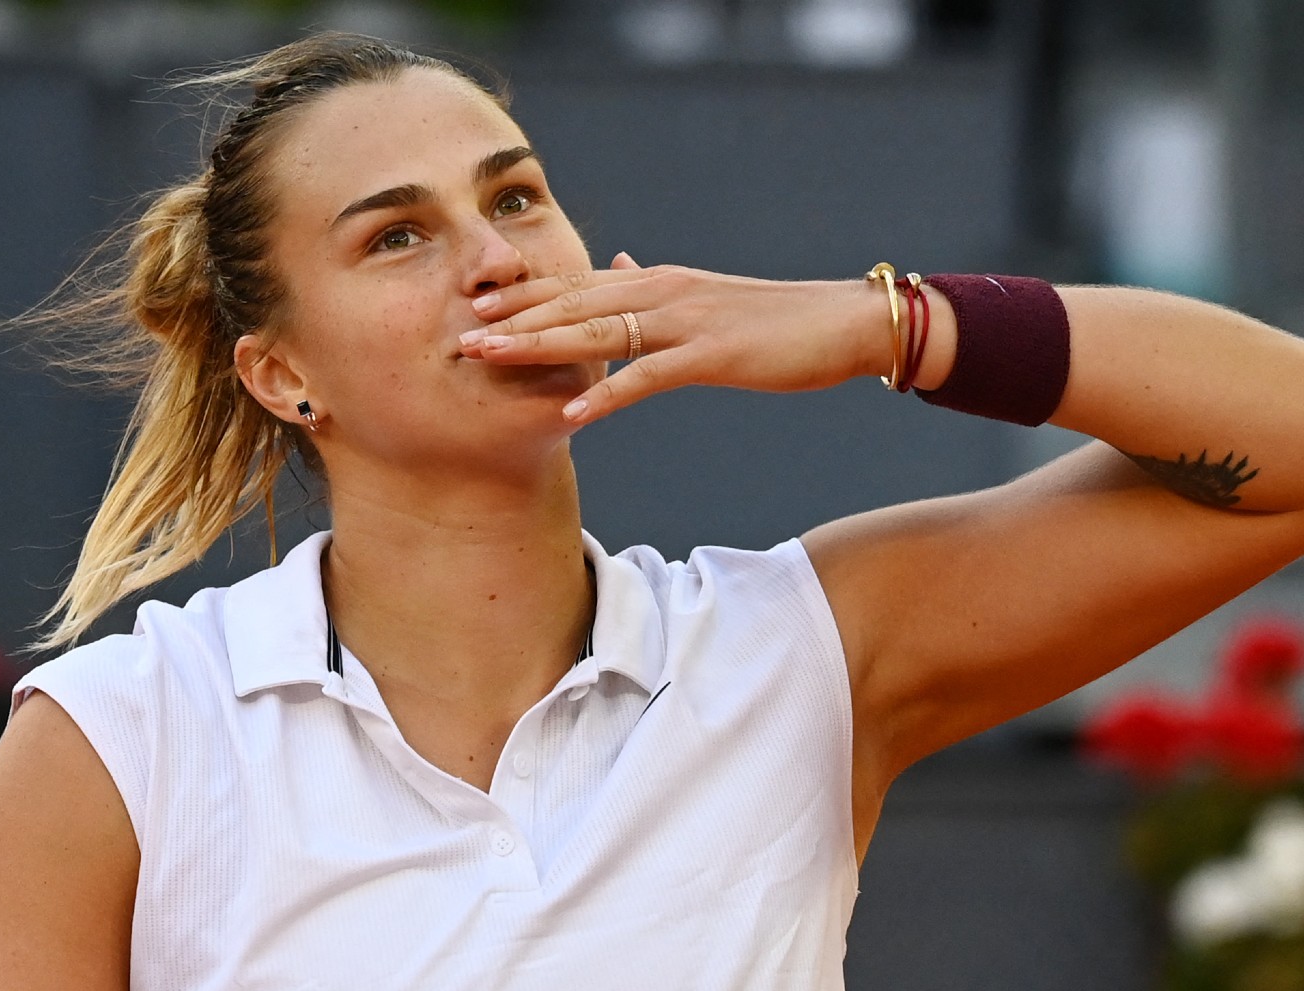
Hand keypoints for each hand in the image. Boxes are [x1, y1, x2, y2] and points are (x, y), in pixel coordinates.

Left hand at [458, 253, 889, 424]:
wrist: (841, 323)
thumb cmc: (777, 320)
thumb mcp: (707, 297)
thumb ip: (658, 286)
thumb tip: (622, 261)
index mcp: (658, 281)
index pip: (578, 285)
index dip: (524, 298)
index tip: (477, 309)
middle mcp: (663, 291)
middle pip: (573, 303)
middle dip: (515, 320)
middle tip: (461, 335)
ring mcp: (686, 321)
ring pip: (597, 331)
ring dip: (539, 347)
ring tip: (491, 360)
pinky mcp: (712, 354)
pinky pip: (647, 376)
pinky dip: (606, 395)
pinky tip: (573, 416)